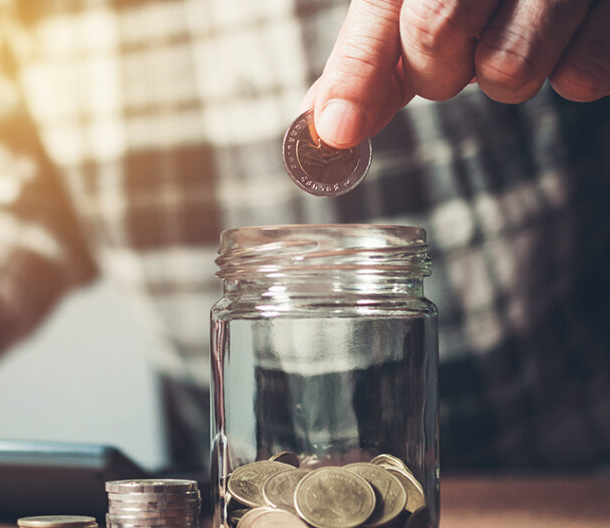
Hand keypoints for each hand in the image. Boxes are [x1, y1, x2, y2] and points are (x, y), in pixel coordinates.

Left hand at [304, 0, 609, 147]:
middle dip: (437, 70)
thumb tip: (326, 125)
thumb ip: (374, 57)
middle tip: (463, 45)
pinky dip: (569, 70)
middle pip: (436, 40)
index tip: (336, 133)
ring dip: (503, 73)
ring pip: (508, 70)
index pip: (382, 14)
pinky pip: (580, 77)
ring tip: (518, 30)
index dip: (355, 77)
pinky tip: (567, 33)